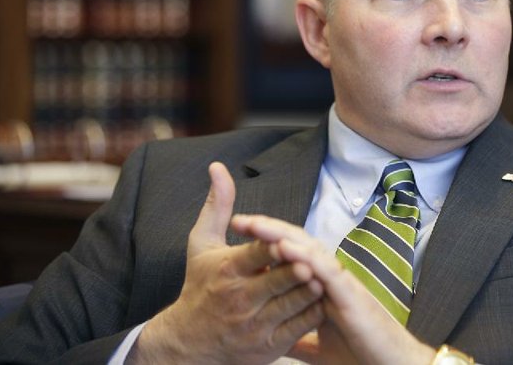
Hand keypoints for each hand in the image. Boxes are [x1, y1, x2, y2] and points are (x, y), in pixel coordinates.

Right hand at [129, 162, 324, 363]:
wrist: (188, 342)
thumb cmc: (199, 285)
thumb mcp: (201, 244)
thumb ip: (217, 205)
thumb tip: (218, 167)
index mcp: (227, 270)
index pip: (255, 255)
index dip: (273, 247)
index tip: (286, 240)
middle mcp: (239, 299)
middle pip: (276, 281)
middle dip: (295, 271)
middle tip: (312, 262)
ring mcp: (254, 325)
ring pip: (291, 305)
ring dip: (309, 291)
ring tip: (324, 278)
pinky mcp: (268, 346)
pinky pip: (297, 328)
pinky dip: (312, 313)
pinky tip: (323, 299)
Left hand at [232, 215, 436, 364]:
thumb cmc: (359, 355)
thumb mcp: (317, 346)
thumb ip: (297, 334)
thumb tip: (274, 338)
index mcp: (320, 287)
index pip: (290, 256)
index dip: (265, 244)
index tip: (238, 236)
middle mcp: (330, 278)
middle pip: (296, 244)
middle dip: (267, 230)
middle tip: (239, 220)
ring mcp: (340, 283)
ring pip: (308, 249)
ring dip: (281, 234)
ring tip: (255, 224)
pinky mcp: (350, 294)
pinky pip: (324, 268)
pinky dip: (304, 255)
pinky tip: (284, 246)